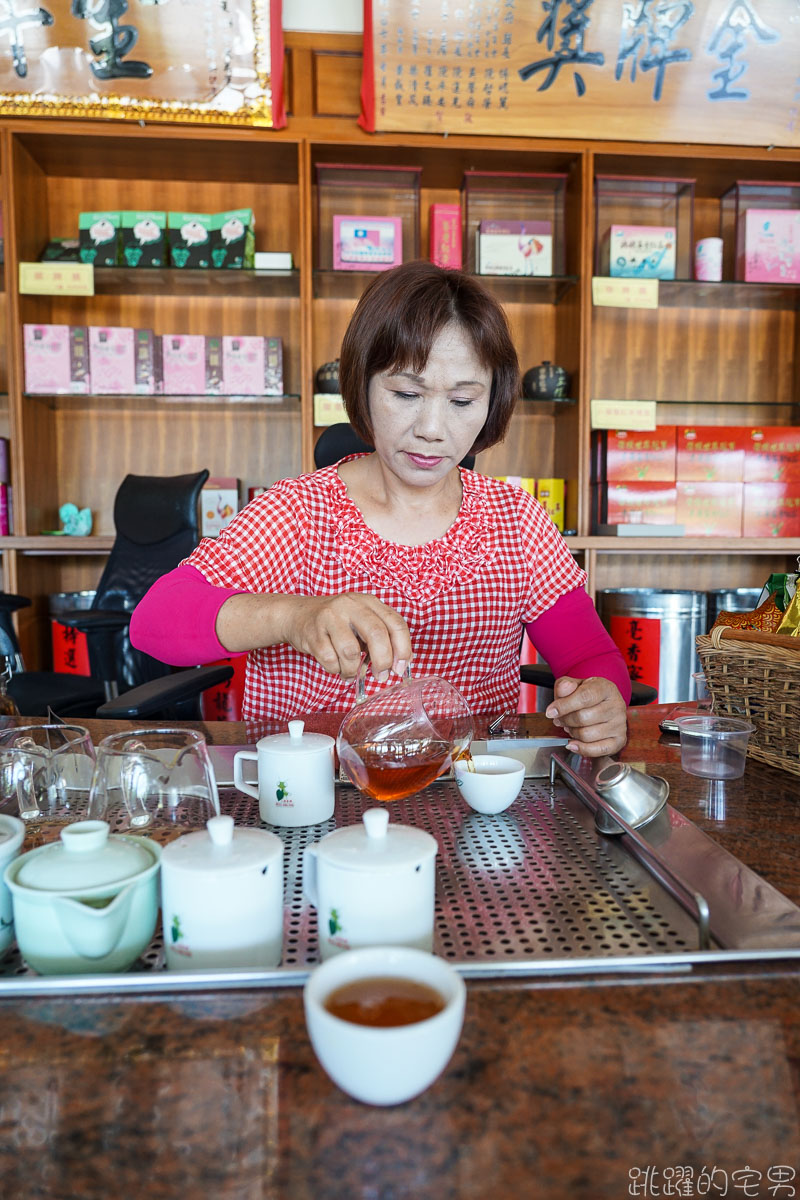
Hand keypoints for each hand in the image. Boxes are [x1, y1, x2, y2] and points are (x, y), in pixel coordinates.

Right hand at [285, 593, 411, 680]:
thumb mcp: (362, 622)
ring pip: (351, 652)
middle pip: (377, 634)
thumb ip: (383, 638)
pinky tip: (336, 666)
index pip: (396, 623)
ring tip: (350, 670)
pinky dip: (337, 670)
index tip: (401, 667)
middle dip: (383, 661)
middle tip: (382, 675)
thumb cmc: (337, 623)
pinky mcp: (313, 633)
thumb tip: (402, 663)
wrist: (297, 614)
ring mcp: (330, 618)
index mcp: (368, 602)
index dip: (403, 648)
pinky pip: (331, 661)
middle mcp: (350, 605)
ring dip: (353, 669)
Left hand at [545, 676, 627, 757]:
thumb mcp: (575, 685)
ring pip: (587, 735)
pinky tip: (572, 744)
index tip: (551, 712)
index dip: (564, 706)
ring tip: (570, 727)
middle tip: (559, 719)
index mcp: (606, 688)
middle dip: (565, 720)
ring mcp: (619, 724)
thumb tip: (563, 689)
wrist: (604, 704)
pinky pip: (598, 750)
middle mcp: (616, 706)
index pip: (584, 697)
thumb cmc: (589, 695)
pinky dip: (582, 749)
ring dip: (572, 733)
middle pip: (583, 718)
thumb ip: (565, 685)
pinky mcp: (619, 740)